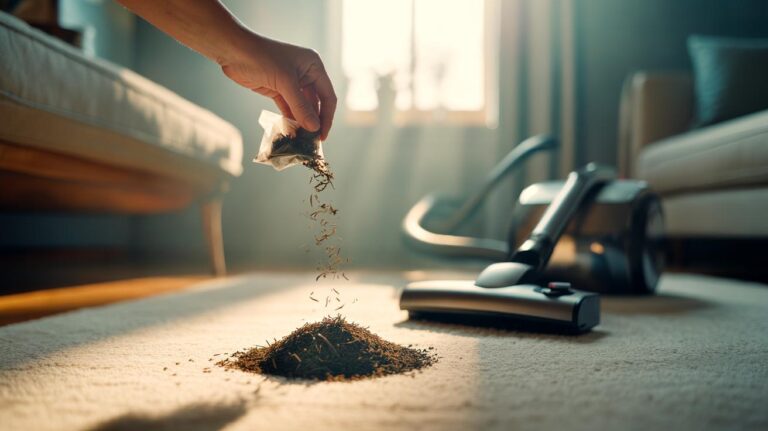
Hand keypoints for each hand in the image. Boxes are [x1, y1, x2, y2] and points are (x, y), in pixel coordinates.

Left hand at [219, 32, 336, 140]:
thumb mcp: (285, 82)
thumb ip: (300, 106)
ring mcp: (292, 82)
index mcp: (314, 66)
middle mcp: (306, 74)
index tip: (322, 135)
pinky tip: (291, 132)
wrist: (233, 51)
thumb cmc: (261, 58)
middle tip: (312, 141)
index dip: (327, 117)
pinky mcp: (278, 90)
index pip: (327, 96)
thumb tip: (314, 128)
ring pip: (302, 107)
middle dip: (314, 121)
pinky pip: (289, 108)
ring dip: (302, 122)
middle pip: (316, 103)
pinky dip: (290, 119)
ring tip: (302, 140)